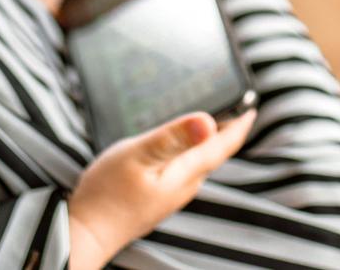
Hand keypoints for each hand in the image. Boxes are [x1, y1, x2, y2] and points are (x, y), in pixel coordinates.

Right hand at [69, 110, 256, 269]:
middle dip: (224, 131)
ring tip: (208, 122)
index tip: (251, 107)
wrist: (87, 232)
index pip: (221, 146)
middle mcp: (184, 186)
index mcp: (185, 173)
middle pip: (212, 154)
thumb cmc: (108, 193)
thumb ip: (173, 138)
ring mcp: (170, 195)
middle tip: (233, 106)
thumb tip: (209, 121)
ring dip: (204, 143)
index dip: (238, 124)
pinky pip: (180, 171)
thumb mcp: (139, 155)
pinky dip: (185, 154)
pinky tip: (174, 148)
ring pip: (196, 164)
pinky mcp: (156, 199)